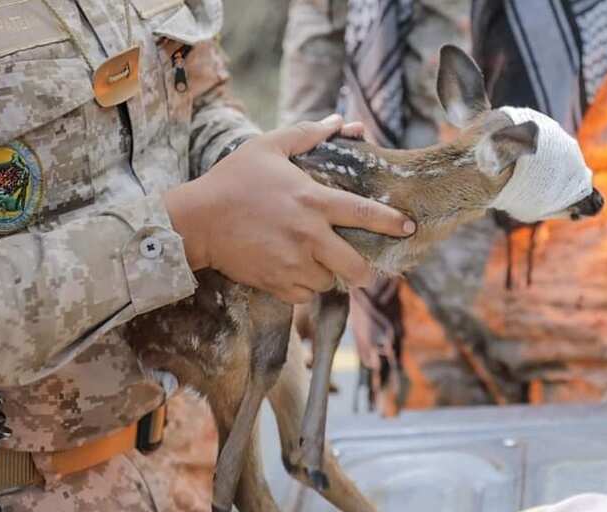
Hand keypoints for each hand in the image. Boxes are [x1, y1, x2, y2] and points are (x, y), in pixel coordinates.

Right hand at [164, 115, 415, 303]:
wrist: (196, 220)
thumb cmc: (232, 179)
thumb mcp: (268, 147)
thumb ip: (308, 134)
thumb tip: (340, 121)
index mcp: (313, 201)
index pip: (365, 214)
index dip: (392, 223)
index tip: (409, 228)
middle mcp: (309, 236)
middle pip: (356, 267)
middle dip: (363, 271)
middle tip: (359, 267)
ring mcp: (293, 263)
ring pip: (329, 283)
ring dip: (327, 276)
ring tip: (313, 263)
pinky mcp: (276, 283)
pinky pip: (304, 295)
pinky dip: (302, 288)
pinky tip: (292, 272)